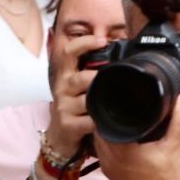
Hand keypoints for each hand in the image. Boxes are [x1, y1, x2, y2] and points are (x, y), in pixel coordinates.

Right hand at [44, 31, 107, 159]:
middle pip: (80, 78)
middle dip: (98, 79)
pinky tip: (104, 122)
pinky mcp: (67, 125)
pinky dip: (99, 122)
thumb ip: (92, 73)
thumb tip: (120, 58)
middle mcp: (62, 88)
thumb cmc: (75, 110)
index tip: (101, 40)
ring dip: (100, 100)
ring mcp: (63, 107)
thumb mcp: (78, 89)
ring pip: (85, 100)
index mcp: (66, 76)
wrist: (60, 139)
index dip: (84, 43)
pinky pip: (88, 121)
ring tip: (110, 102)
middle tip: (114, 80)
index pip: (68, 52)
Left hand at [93, 95, 179, 179]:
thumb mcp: (174, 147)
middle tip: (118, 104)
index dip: (109, 108)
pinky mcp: (109, 173)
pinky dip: (107, 143)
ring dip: (106, 130)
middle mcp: (108, 157)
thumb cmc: (167, 179)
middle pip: (99, 130)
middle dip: (108, 118)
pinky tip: (119, 135)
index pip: (105, 122)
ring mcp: (106, 167)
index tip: (116, 97)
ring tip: (118, 117)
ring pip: (99, 141)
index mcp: (121, 149)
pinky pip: (102, 152)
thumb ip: (178, 121)